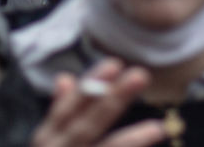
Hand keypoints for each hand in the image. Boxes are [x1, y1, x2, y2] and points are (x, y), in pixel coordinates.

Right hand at [30, 59, 165, 146]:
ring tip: (157, 128)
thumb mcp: (48, 143)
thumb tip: (64, 78)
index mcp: (46, 143)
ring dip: (128, 142)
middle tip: (140, 75)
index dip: (89, 87)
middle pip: (84, 129)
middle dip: (111, 101)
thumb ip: (59, 114)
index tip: (114, 63)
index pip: (66, 110)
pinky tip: (149, 140)